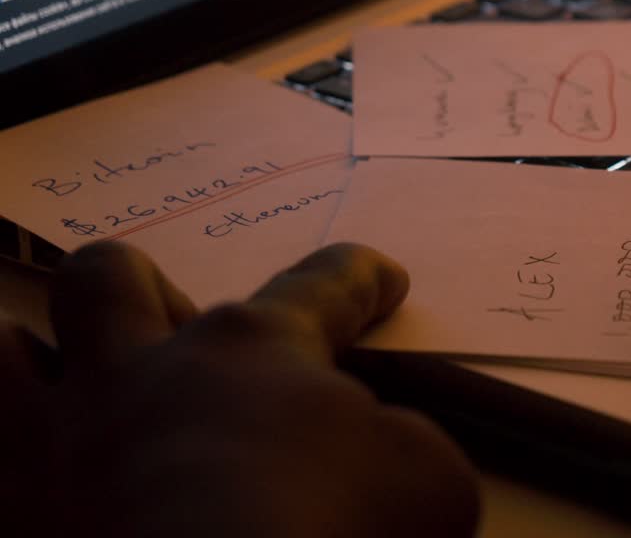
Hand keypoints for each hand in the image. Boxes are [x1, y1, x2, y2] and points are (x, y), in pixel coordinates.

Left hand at [1, 242, 478, 537]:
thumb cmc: (331, 528)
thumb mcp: (428, 481)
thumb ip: (404, 445)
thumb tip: (381, 447)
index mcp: (257, 351)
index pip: (319, 285)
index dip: (356, 277)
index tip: (381, 278)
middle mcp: (146, 371)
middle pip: (115, 281)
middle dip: (144, 291)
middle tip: (180, 339)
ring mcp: (61, 439)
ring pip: (7, 348)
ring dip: (31, 358)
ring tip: (65, 386)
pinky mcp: (11, 511)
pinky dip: (4, 460)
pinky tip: (37, 481)